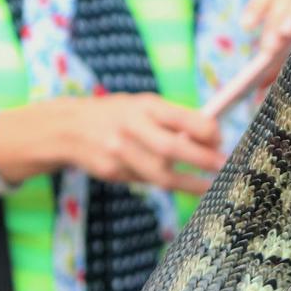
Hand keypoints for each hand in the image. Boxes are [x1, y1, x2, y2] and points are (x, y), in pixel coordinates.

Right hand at [0, 94, 224, 193]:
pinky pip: (146, 181)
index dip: (208, 133)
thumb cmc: (120, 115)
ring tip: (210, 185)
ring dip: (190, 183)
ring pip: (161, 174)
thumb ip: (175, 120)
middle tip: (224, 167)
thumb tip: (213, 140)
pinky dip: (168, 185)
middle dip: (202, 161)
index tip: (220, 141)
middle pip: (172, 148)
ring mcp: (119, 150)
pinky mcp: (112, 171)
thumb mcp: (144, 106)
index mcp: (146, 105)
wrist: (67, 128)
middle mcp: (132, 126)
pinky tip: (185, 185)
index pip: (184, 118)